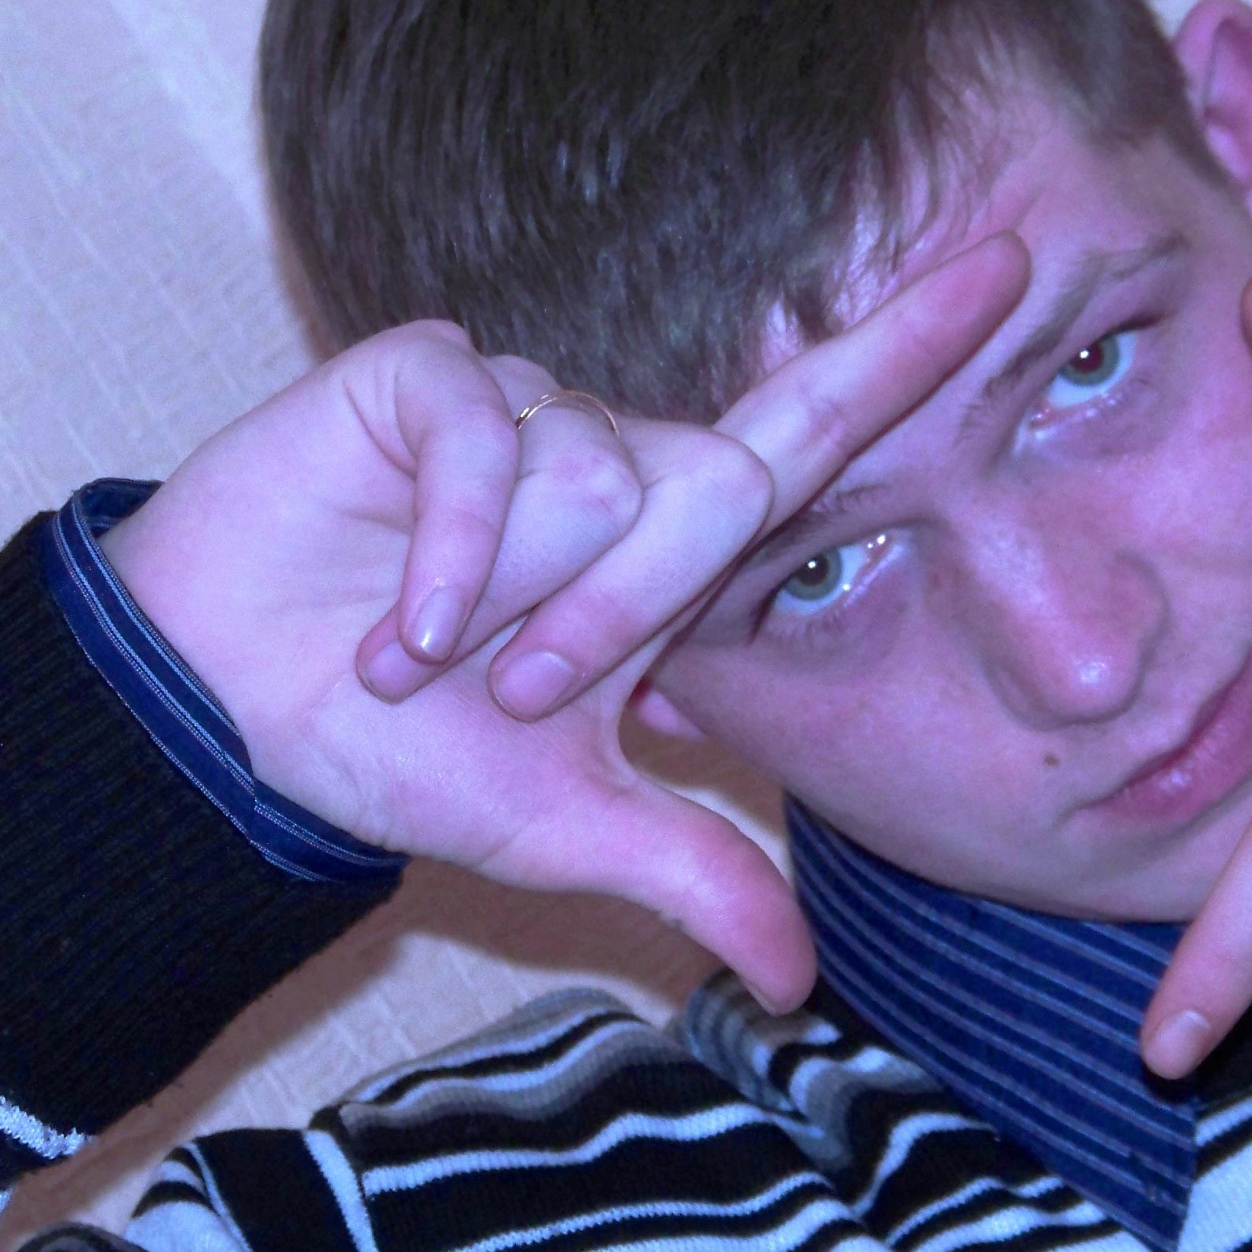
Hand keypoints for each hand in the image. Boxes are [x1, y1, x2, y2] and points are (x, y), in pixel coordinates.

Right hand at [101, 235, 1028, 1011]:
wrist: (235, 728)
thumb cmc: (402, 755)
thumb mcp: (571, 830)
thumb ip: (698, 877)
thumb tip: (804, 986)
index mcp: (667, 547)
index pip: (815, 435)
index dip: (909, 350)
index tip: (1017, 265)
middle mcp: (613, 459)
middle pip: (721, 485)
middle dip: (628, 616)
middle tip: (525, 693)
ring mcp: (519, 410)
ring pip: (607, 472)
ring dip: (525, 600)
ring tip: (435, 651)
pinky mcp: (422, 380)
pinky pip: (490, 443)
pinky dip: (455, 557)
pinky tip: (397, 628)